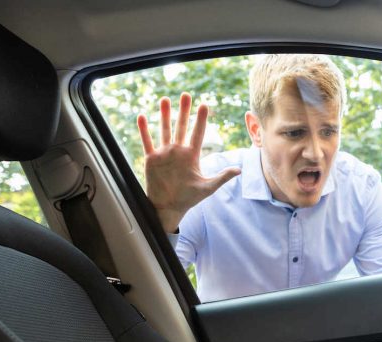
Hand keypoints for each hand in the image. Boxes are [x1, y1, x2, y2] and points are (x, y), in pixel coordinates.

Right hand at [137, 93, 239, 232]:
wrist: (170, 207)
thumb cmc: (189, 198)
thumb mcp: (208, 188)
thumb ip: (222, 177)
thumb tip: (239, 170)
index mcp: (192, 156)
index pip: (198, 133)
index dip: (201, 120)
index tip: (204, 105)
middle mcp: (178, 151)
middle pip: (182, 127)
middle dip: (184, 111)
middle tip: (186, 95)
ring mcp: (165, 153)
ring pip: (165, 130)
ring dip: (164, 115)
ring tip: (165, 99)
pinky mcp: (152, 159)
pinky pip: (147, 141)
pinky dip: (144, 130)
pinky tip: (142, 116)